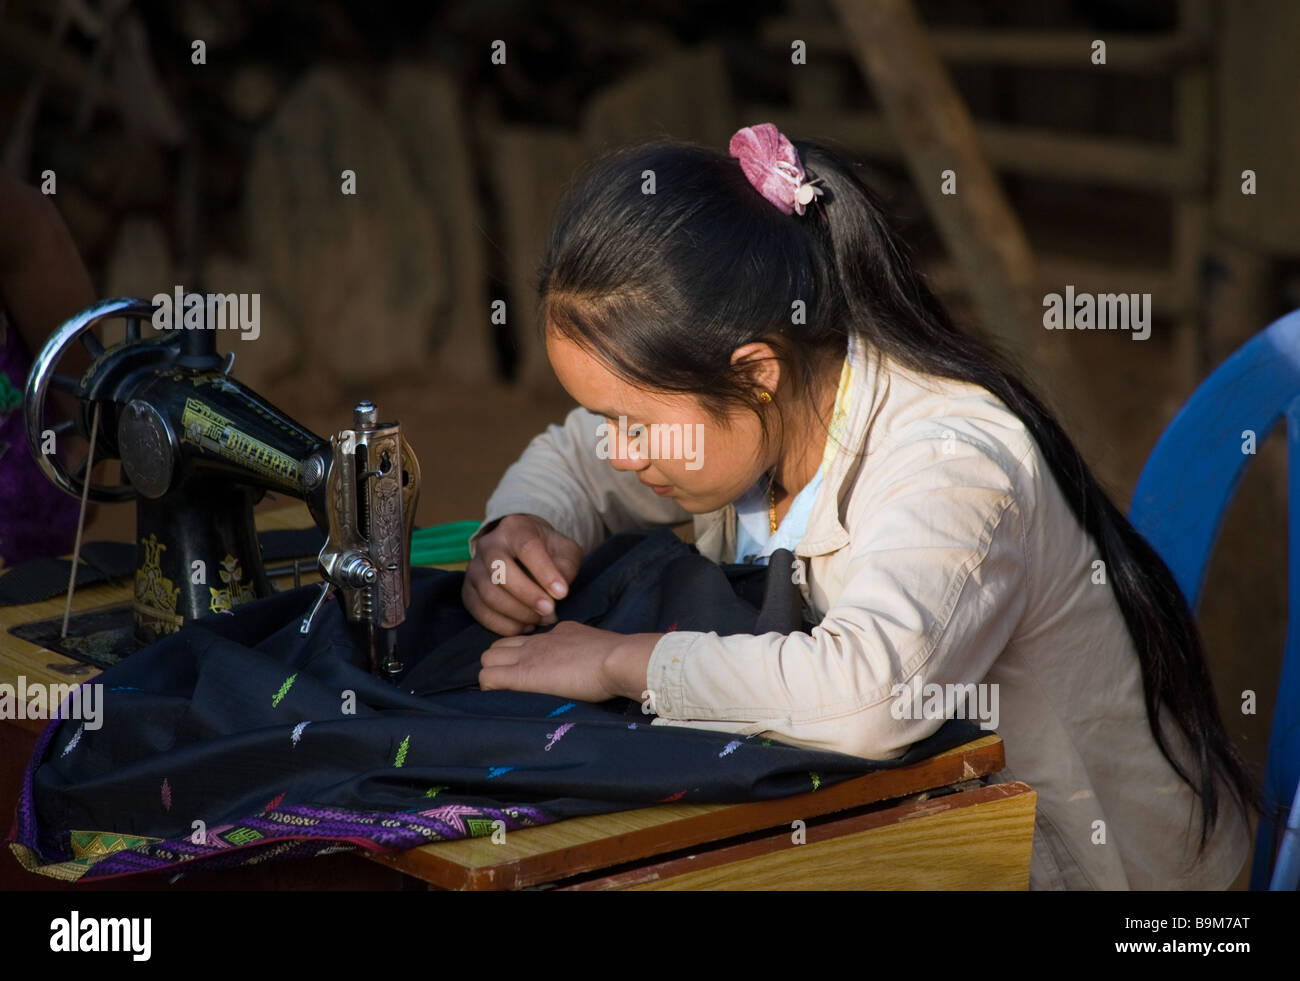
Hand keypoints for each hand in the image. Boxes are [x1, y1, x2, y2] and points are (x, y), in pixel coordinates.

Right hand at [462, 513, 583, 635]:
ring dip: (518, 614)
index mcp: (515, 528)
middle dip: (527, 596)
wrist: (521, 550)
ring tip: (541, 619)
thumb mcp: (565, 551)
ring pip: (489, 595)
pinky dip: (504, 625)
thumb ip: (565, 567)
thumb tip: (558, 593)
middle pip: (500, 571)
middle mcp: (488, 545)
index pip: (527, 548)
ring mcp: (474, 568)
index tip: (562, 592)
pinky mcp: (468, 591)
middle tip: (550, 611)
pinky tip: (526, 626)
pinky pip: (480, 613)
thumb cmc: (547, 550)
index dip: (544, 572)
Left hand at [480, 621, 660, 702]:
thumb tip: (592, 666)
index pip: (528, 641)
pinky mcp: (523, 675)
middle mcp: (539, 640)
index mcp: (559, 632)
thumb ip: (588, 654)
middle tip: (512, 684)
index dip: (523, 656)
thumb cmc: (619, 658)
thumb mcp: (600, 648)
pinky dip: (488, 687)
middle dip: (500, 662)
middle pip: (501, 645)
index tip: (533, 672)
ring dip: (493, 672)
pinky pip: (488, 676)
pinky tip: (497, 698)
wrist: (617, 658)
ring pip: (489, 657)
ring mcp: (528, 656)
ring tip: (505, 693)